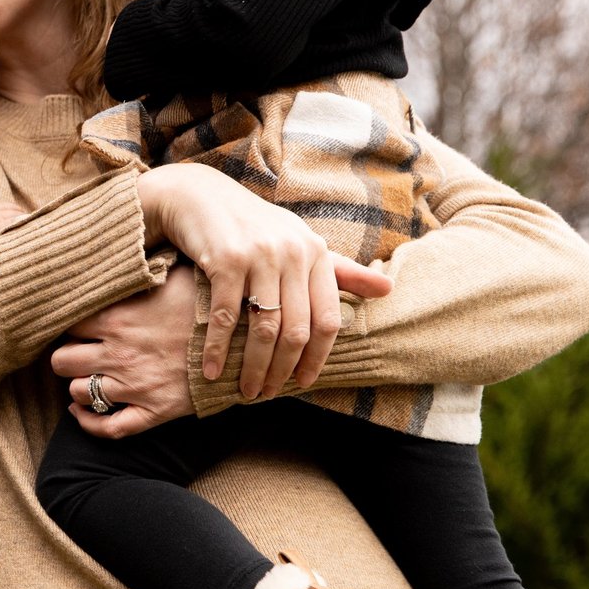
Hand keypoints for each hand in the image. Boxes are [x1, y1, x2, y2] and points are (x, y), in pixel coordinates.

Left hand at [49, 266, 199, 437]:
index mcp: (117, 318)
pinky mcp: (154, 411)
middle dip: (66, 358)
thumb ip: (143, 271)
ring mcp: (134, 385)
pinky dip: (90, 424)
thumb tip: (130, 252)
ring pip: (79, 393)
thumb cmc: (206, 302)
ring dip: (78, 386)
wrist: (243, 339)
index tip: (78, 327)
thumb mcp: (172, 275)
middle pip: (62, 361)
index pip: (68, 325)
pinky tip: (83, 414)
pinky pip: (109, 427)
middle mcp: (118, 353)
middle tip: (78, 355)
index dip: (69, 326)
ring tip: (86, 378)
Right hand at [138, 163, 389, 398]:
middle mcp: (294, 252)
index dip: (318, 358)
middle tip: (268, 393)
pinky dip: (218, 349)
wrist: (198, 195)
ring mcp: (260, 255)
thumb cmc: (252, 225)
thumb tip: (390, 290)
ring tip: (246, 390)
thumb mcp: (298, 241)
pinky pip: (227, 316)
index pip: (329, 320)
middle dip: (283, 370)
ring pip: (265, 328)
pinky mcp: (226, 259)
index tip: (302, 383)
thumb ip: (341, 270)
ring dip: (254, 367)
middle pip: (297, 331)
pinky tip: (211, 369)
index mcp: (316, 252)